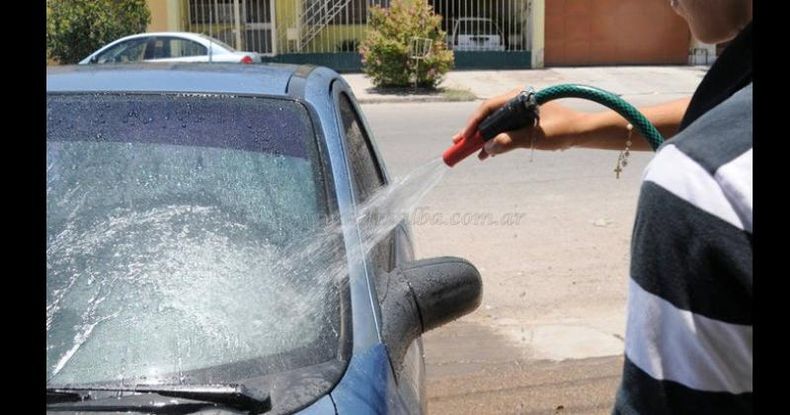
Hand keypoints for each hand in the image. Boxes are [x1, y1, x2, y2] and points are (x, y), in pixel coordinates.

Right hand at [452, 88, 584, 159]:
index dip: (474, 123)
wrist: (581, 132)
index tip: (465, 138)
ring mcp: (519, 111)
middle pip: (488, 115)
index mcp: (519, 97)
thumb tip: (487, 148)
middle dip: (474, 130)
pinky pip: (504, 129)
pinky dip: (495, 140)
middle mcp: (516, 101)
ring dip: (483, 137)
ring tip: (469, 151)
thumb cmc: (562, 130)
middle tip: (457, 143)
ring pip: (495, 123)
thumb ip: (510, 141)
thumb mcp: (534, 137)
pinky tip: (487, 153)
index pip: (489, 107)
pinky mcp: (523, 121)